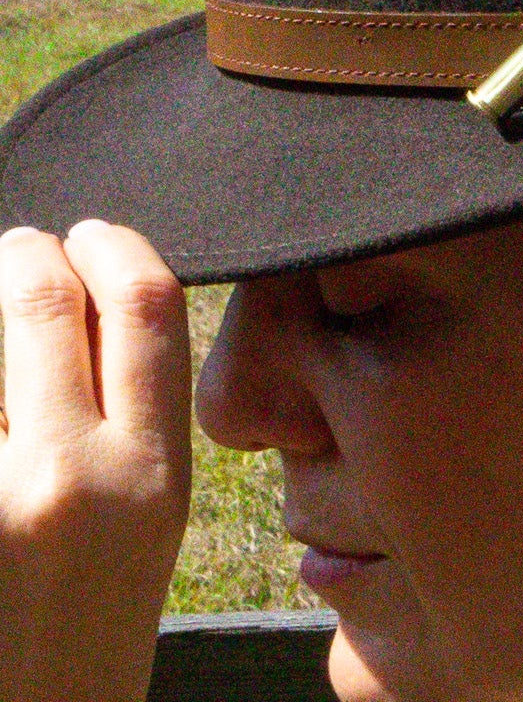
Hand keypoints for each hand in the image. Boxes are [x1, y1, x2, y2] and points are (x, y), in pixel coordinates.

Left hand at [0, 222, 191, 701]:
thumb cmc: (84, 639)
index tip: (90, 236)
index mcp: (151, 476)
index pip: (146, 306)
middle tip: (18, 254)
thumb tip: (84, 307)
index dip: (114, 247)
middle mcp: (70, 480)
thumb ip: (127, 418)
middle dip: (25, 258)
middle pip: (45, 303)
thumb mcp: (146, 522)